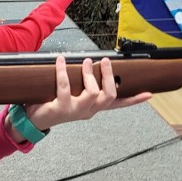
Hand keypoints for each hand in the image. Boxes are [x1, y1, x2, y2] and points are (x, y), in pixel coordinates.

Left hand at [21, 57, 150, 132]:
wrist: (32, 120)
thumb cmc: (53, 104)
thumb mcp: (72, 95)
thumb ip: (82, 84)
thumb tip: (89, 64)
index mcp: (92, 108)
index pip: (117, 104)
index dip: (133, 100)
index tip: (148, 94)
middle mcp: (87, 111)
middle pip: (108, 95)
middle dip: (109, 76)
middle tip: (105, 62)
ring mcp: (75, 110)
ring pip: (93, 92)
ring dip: (90, 74)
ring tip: (86, 62)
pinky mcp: (61, 108)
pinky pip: (65, 86)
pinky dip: (63, 70)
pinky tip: (61, 61)